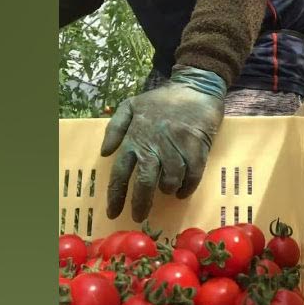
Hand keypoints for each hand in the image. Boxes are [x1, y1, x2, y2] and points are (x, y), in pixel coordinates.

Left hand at [102, 66, 225, 221]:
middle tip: (139, 217)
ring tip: (166, 191)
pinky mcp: (197, 147)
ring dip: (167, 191)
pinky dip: (186, 188)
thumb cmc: (162, 100)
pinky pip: (191, 176)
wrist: (196, 87)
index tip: (113, 213)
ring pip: (169, 181)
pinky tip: (182, 191)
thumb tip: (106, 153)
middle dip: (141, 204)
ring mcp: (177, 146)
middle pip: (144, 182)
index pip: (121, 172)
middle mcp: (154, 144)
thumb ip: (115, 127)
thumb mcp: (132, 105)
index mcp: (136, 136)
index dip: (116, 195)